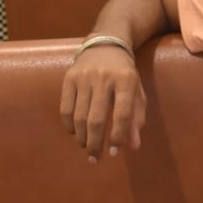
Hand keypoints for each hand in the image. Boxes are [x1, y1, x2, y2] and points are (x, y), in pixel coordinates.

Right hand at [59, 45, 146, 161]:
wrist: (106, 44)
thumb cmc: (124, 73)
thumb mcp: (137, 91)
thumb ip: (137, 118)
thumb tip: (134, 146)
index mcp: (126, 81)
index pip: (122, 114)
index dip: (118, 136)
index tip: (114, 152)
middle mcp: (104, 78)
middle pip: (96, 119)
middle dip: (95, 143)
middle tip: (96, 158)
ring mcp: (84, 77)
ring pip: (79, 116)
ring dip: (82, 137)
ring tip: (87, 147)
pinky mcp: (69, 78)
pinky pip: (65, 108)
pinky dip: (69, 125)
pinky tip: (75, 133)